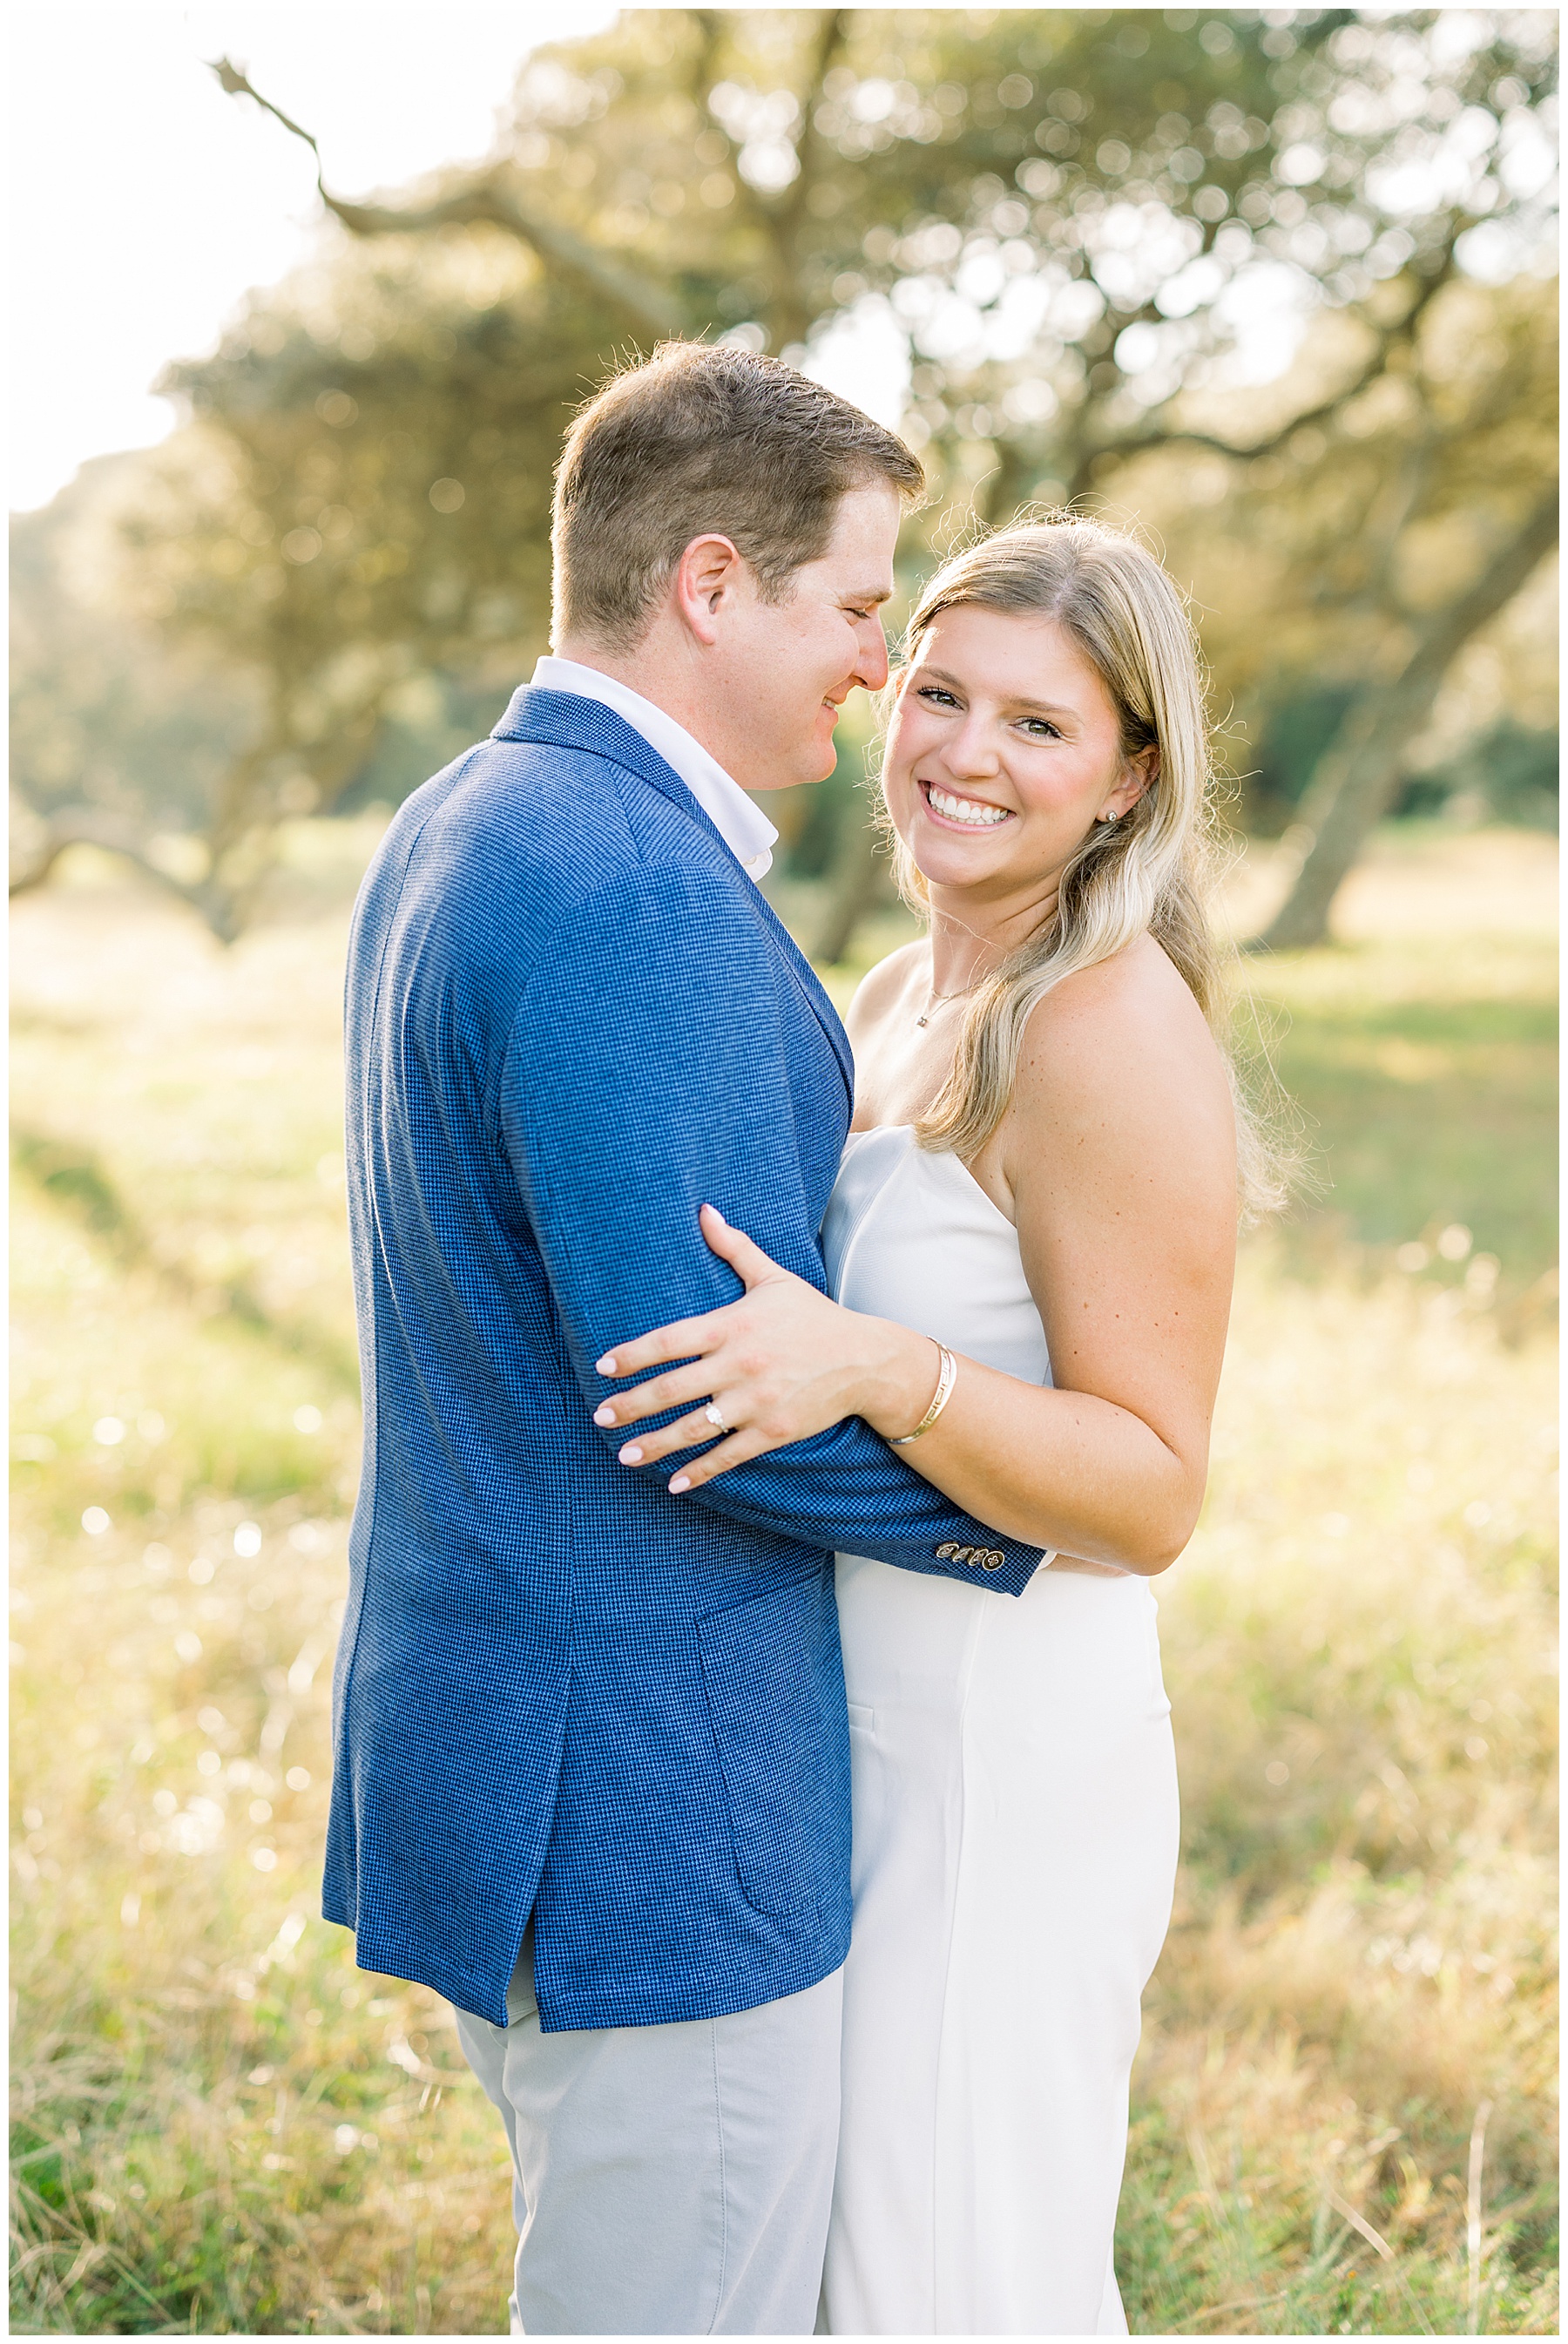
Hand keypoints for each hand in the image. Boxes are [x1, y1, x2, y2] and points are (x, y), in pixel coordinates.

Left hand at [592, 1205, 934, 1492]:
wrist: (865, 1359)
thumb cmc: (813, 1316)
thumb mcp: (773, 1278)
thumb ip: (734, 1247)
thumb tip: (705, 1210)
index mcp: (734, 1325)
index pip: (671, 1340)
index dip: (634, 1354)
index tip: (604, 1366)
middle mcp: (741, 1364)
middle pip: (674, 1388)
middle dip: (633, 1404)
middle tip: (602, 1415)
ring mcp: (757, 1401)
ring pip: (695, 1427)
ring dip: (656, 1443)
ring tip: (625, 1454)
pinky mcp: (773, 1431)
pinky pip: (729, 1454)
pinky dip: (701, 1471)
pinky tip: (674, 1482)